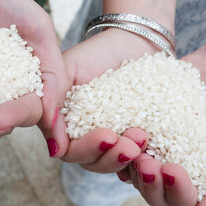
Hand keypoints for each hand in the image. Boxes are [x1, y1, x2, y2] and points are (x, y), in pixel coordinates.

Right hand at [45, 28, 153, 170]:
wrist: (136, 41)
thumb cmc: (98, 52)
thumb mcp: (67, 69)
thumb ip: (51, 100)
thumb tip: (52, 146)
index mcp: (64, 123)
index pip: (68, 152)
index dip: (87, 149)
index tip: (108, 137)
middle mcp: (84, 136)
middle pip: (92, 163)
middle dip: (111, 157)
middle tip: (132, 144)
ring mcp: (110, 139)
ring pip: (113, 165)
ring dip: (128, 158)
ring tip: (143, 138)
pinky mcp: (133, 139)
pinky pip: (137, 159)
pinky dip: (144, 160)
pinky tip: (154, 151)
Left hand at [119, 47, 205, 205]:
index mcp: (200, 190)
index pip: (183, 205)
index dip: (177, 194)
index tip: (175, 171)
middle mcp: (171, 177)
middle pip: (152, 194)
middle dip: (149, 182)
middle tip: (147, 162)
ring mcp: (151, 154)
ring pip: (133, 172)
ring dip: (130, 164)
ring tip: (132, 146)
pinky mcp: (135, 133)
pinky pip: (121, 145)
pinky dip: (118, 142)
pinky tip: (117, 132)